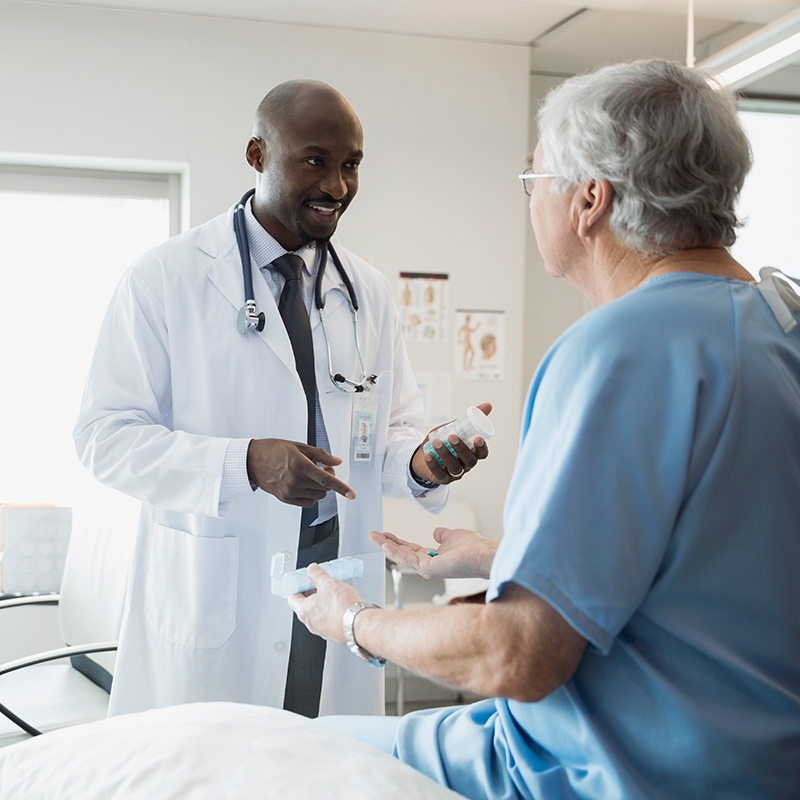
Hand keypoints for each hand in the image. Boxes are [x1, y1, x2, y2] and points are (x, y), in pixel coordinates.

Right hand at [246, 438, 354, 506]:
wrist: (252, 461)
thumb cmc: (272, 450)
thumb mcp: (298, 446)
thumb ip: (320, 455)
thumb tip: (336, 461)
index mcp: (299, 465)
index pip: (326, 479)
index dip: (341, 487)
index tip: (351, 494)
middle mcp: (295, 481)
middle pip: (324, 488)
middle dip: (329, 479)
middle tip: (324, 468)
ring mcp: (290, 492)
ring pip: (318, 496)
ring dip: (321, 487)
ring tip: (312, 475)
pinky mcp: (286, 499)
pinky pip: (308, 502)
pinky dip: (312, 495)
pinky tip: (307, 485)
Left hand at [287, 563, 362, 642]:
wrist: (360, 625)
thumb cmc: (344, 609)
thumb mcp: (329, 583)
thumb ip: (318, 575)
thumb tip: (312, 570)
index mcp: (304, 611)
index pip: (292, 597)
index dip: (297, 586)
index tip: (303, 580)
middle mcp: (311, 623)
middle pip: (305, 605)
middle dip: (312, 592)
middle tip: (320, 582)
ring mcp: (322, 629)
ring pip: (318, 612)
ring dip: (323, 602)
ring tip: (333, 592)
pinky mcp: (334, 632)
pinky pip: (329, 619)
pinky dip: (332, 611)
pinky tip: (341, 603)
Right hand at [369, 526, 497, 579]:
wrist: (483, 554)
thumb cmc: (473, 548)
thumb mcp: (453, 536)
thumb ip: (443, 535)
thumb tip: (436, 532)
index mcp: (433, 558)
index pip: (410, 549)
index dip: (397, 541)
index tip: (385, 533)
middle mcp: (427, 565)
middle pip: (401, 553)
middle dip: (386, 543)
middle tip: (372, 534)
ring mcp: (426, 568)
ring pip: (400, 556)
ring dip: (385, 545)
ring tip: (373, 536)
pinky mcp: (427, 568)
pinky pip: (406, 558)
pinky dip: (394, 549)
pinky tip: (384, 542)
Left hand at [410, 402, 491, 484]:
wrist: (422, 454)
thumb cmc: (442, 441)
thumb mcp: (454, 428)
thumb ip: (468, 419)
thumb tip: (488, 405)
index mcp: (472, 453)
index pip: (482, 454)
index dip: (482, 448)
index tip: (477, 438)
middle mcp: (465, 465)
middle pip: (469, 461)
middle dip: (461, 448)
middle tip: (451, 436)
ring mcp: (454, 474)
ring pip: (454, 467)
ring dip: (445, 454)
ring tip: (435, 442)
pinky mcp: (441, 479)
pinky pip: (439, 474)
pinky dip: (433, 465)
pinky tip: (428, 455)